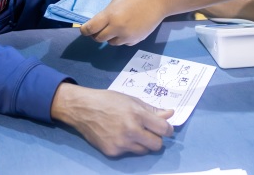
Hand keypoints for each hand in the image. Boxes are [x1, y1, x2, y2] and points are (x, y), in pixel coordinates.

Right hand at [51, 84, 173, 156]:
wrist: (83, 109)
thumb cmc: (108, 100)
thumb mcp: (131, 100)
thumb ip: (151, 109)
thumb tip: (170, 114)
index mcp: (137, 114)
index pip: (164, 129)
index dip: (168, 129)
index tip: (165, 128)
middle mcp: (131, 131)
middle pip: (157, 145)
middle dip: (156, 138)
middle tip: (149, 131)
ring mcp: (121, 144)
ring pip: (144, 151)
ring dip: (143, 143)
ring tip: (132, 132)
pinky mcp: (113, 152)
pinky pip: (128, 152)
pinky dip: (127, 146)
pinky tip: (118, 135)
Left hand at [81, 0, 163, 45]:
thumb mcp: (117, 1)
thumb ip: (107, 13)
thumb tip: (100, 23)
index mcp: (110, 15)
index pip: (90, 28)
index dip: (84, 30)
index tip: (84, 30)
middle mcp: (117, 28)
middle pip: (99, 38)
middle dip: (96, 34)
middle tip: (98, 29)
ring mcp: (127, 36)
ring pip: (111, 43)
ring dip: (110, 37)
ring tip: (117, 27)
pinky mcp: (136, 40)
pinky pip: (124, 43)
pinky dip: (122, 38)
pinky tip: (128, 28)